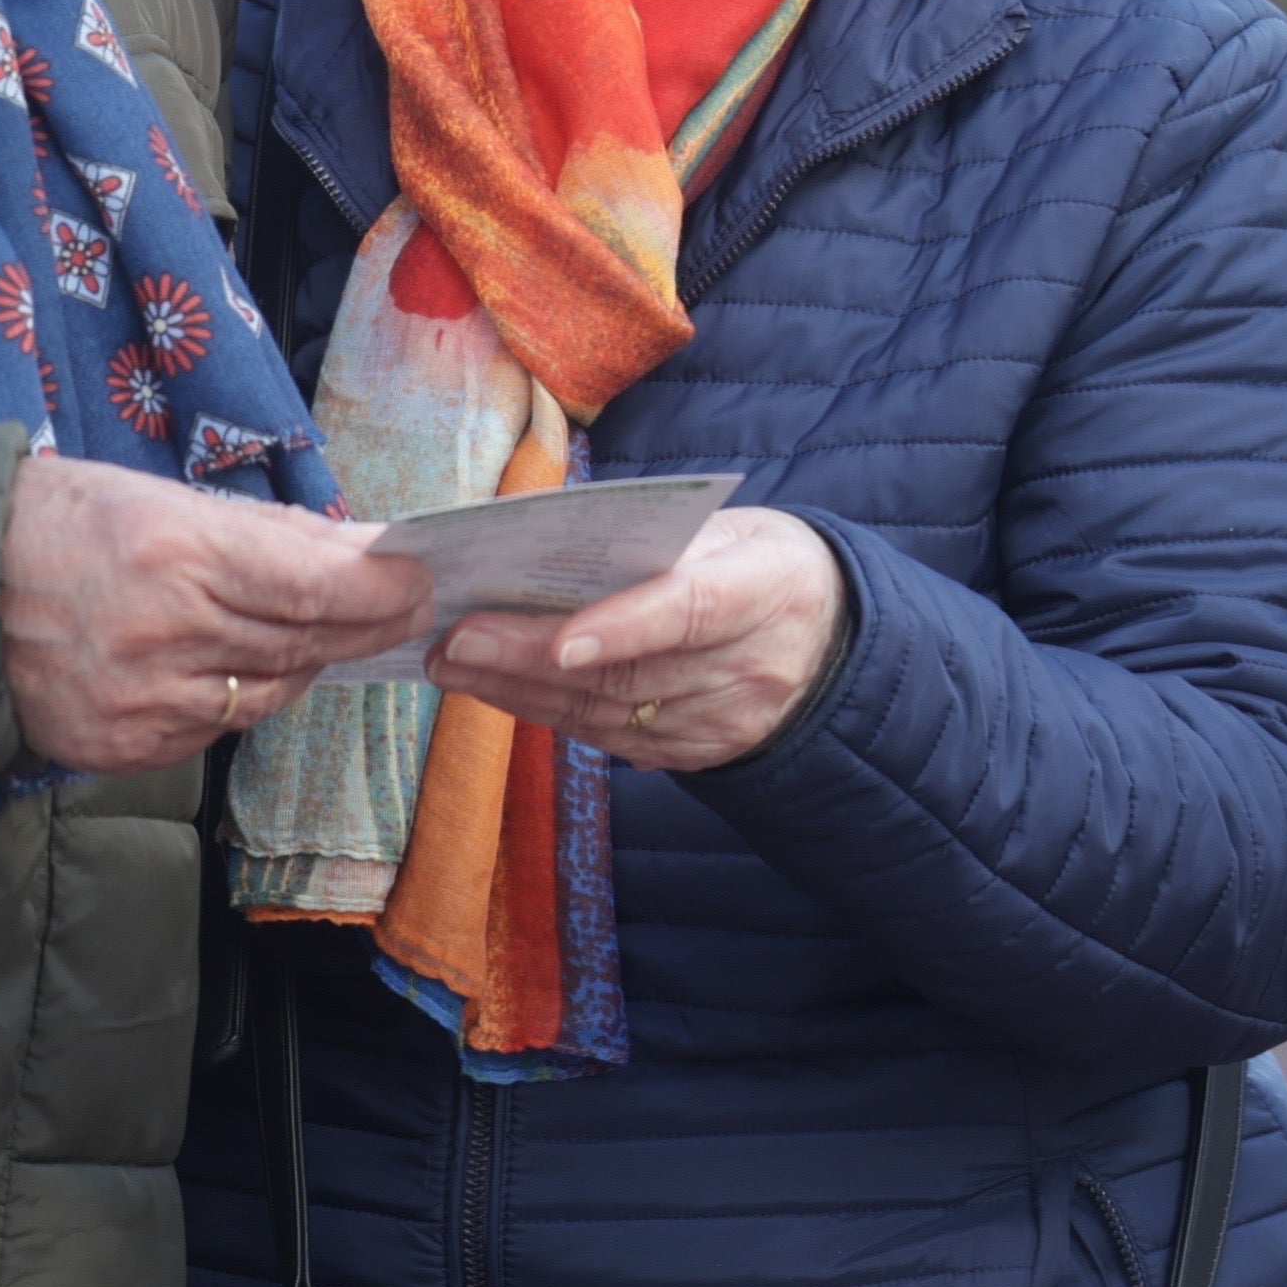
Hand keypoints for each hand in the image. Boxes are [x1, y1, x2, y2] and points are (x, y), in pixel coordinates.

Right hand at [0, 456, 432, 776]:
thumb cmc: (58, 524)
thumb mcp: (161, 500)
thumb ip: (264, 536)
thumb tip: (358, 553)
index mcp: (178, 556)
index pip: (316, 588)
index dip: (379, 592)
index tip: (419, 582)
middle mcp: (166, 635)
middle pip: (302, 644)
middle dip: (363, 628)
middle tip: (403, 610)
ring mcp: (142, 702)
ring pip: (267, 694)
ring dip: (304, 664)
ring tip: (322, 635)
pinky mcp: (122, 749)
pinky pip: (214, 729)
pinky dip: (240, 698)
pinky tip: (235, 667)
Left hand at [431, 506, 849, 774]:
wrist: (833, 647)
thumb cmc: (764, 565)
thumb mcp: (738, 530)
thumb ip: (659, 535)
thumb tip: (542, 534)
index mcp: (766, 590)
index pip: (689, 612)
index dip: (623, 628)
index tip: (557, 641)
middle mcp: (748, 669)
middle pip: (629, 673)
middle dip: (533, 658)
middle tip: (460, 638)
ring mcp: (721, 723)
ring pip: (607, 714)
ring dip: (520, 690)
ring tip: (454, 660)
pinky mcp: (692, 756)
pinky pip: (608, 738)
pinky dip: (546, 713)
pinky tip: (496, 689)